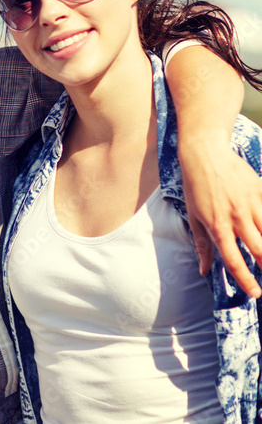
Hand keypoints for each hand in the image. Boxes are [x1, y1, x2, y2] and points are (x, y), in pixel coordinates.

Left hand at [181, 142, 261, 296]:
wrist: (205, 154)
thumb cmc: (196, 186)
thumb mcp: (193, 216)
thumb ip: (202, 245)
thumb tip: (204, 270)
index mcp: (217, 225)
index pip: (233, 259)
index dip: (245, 279)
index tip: (256, 293)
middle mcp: (237, 217)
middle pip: (259, 249)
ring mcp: (252, 204)